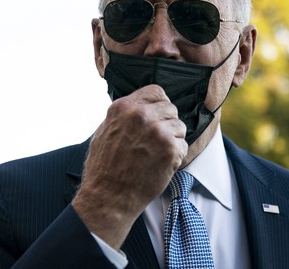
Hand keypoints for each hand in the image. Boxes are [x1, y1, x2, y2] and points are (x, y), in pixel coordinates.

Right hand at [72, 84, 187, 248]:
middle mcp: (141, 115)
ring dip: (173, 140)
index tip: (159, 115)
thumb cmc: (104, 168)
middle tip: (156, 141)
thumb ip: (124, 115)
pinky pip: (183, 145)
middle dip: (167, 124)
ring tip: (156, 155)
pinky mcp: (170, 149)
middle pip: (171, 108)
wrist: (108, 197)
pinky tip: (160, 165)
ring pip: (180, 126)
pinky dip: (176, 156)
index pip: (155, 91)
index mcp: (123, 107)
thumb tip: (141, 106)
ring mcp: (157, 131)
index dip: (160, 104)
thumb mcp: (105, 130)